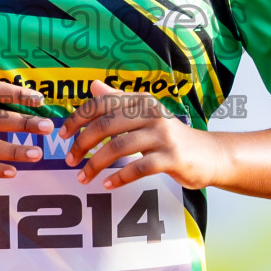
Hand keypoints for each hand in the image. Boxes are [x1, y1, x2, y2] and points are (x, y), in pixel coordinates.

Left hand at [62, 81, 230, 189]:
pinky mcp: (171, 157)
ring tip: (83, 177)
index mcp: (142, 100)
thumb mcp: (145, 114)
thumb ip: (119, 101)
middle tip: (69, 159)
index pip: (101, 104)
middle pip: (106, 126)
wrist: (208, 155)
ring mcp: (163, 135)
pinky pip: (139, 167)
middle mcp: (152, 113)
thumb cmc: (170, 136)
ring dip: (96, 164)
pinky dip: (120, 177)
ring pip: (119, 147)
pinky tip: (108, 184)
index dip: (78, 118)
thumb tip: (93, 86)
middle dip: (82, 144)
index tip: (62, 135)